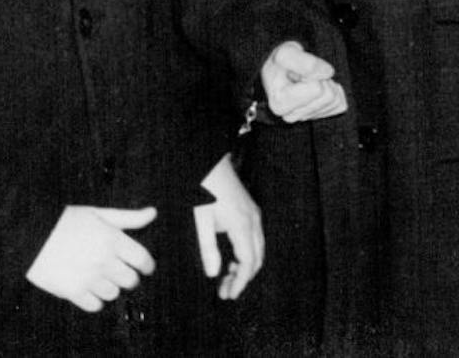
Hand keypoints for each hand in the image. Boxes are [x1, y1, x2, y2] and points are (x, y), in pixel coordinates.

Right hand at [26, 205, 156, 312]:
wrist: (30, 234)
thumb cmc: (65, 221)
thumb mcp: (98, 213)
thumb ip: (128, 217)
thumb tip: (152, 213)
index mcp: (112, 239)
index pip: (142, 259)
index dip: (147, 265)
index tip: (146, 268)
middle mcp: (103, 260)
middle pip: (130, 280)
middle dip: (129, 277)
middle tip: (121, 272)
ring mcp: (88, 277)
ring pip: (114, 294)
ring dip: (111, 288)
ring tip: (102, 278)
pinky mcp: (72, 291)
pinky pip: (95, 305)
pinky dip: (95, 300)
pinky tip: (89, 288)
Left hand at [193, 153, 263, 299]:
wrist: (209, 162)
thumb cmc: (204, 188)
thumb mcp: (201, 219)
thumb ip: (207, 247)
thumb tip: (213, 273)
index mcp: (243, 224)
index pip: (249, 262)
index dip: (241, 282)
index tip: (229, 295)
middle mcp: (253, 220)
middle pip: (257, 258)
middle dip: (243, 278)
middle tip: (225, 291)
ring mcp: (254, 214)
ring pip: (257, 249)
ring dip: (245, 266)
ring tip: (226, 279)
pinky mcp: (250, 210)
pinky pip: (254, 238)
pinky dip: (246, 253)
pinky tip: (231, 259)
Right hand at [261, 41, 347, 121]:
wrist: (278, 71)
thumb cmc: (279, 63)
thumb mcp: (285, 54)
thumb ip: (303, 61)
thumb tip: (328, 72)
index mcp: (280, 103)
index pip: (317, 89)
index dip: (312, 73)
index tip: (298, 71)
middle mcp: (291, 116)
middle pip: (328, 95)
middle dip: (321, 78)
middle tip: (305, 74)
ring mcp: (305, 118)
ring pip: (335, 100)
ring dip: (326, 83)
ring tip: (309, 79)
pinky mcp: (319, 116)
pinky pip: (340, 104)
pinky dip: (333, 90)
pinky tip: (318, 86)